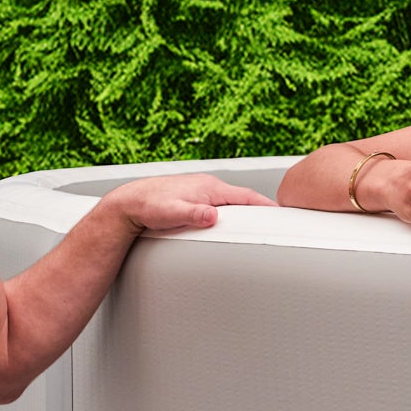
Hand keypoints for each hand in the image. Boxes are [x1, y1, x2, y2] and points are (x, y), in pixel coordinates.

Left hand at [105, 173, 276, 232]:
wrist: (130, 203)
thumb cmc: (148, 206)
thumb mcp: (173, 213)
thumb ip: (194, 214)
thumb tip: (212, 215)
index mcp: (209, 187)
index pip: (246, 196)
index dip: (265, 205)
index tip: (281, 213)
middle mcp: (208, 186)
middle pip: (242, 198)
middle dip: (259, 208)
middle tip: (275, 222)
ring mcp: (201, 191)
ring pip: (231, 201)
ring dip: (244, 210)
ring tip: (257, 224)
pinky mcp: (194, 198)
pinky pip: (220, 205)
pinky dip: (230, 212)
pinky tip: (229, 222)